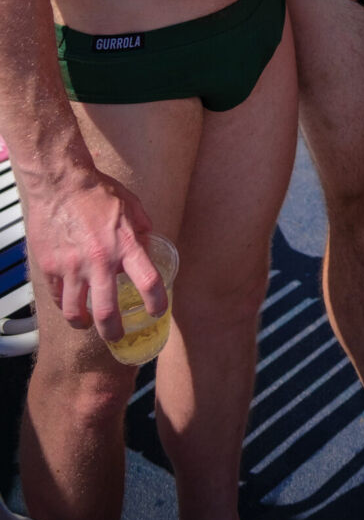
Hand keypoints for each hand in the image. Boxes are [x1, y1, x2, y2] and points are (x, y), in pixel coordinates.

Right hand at [24, 170, 165, 339]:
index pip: (149, 282)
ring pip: (75, 312)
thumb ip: (142, 231)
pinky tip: (70, 302)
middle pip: (106, 314)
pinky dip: (65, 304)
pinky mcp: (51, 267)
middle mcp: (99, 261)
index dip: (156, 303)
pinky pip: (57, 296)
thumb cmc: (99, 192)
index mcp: (125, 245)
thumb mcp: (132, 207)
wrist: (61, 183)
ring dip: (83, 323)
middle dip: (113, 332)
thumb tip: (148, 248)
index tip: (157, 312)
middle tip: (117, 336)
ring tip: (87, 323)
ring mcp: (71, 267)